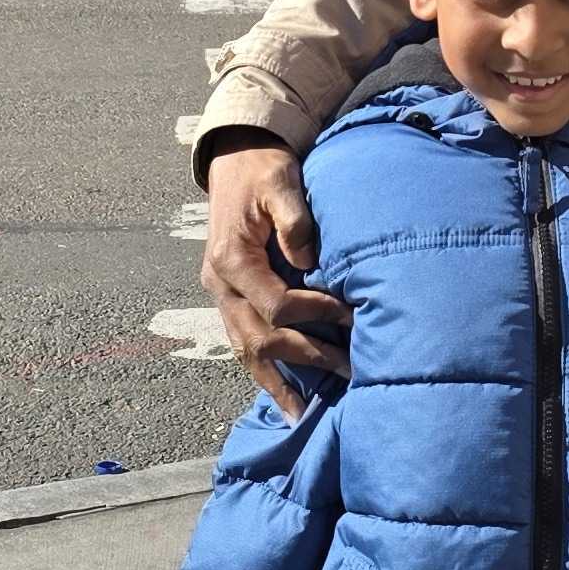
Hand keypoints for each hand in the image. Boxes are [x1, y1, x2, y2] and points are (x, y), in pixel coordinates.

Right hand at [199, 132, 348, 419]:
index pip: (275, 304)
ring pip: (244, 349)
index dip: (313, 314)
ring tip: (302, 412)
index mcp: (231, 258)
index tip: (349, 315)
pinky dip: (263, 369)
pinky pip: (242, 341)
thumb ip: (294, 219)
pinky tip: (283, 392)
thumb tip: (309, 261)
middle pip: (258, 338)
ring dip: (275, 381)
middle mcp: (219, 283)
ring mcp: (219, 294)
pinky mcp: (228, 296)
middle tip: (347, 371)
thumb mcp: (281, 182)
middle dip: (304, 357)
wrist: (235, 157)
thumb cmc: (264, 169)